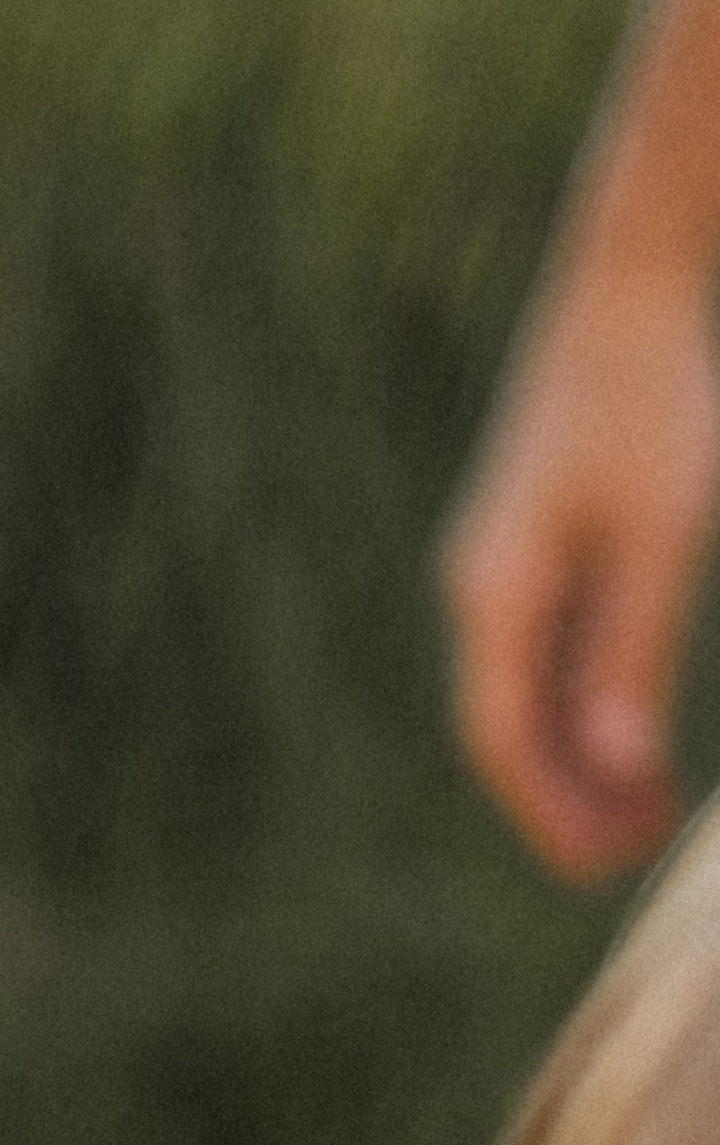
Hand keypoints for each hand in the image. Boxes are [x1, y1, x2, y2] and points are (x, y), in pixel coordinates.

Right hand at [444, 261, 719, 878]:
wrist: (634, 282)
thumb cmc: (652, 396)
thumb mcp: (659, 534)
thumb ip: (631, 649)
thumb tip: (612, 762)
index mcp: (494, 590)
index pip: (500, 737)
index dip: (548, 810)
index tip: (606, 863)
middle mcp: (485, 587)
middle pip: (507, 728)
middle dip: (566, 800)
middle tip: (639, 849)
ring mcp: (509, 566)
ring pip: (529, 696)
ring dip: (580, 759)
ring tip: (648, 804)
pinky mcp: (541, 544)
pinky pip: (549, 653)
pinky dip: (586, 706)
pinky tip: (634, 730)